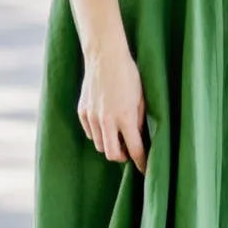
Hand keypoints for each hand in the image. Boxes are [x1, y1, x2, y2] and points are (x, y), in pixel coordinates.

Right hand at [77, 43, 147, 173]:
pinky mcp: (82, 111)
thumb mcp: (142, 99)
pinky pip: (90, 133)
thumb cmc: (129, 75)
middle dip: (122, 157)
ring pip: (100, 145)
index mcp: (125, 118)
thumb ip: (140, 121)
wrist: (105, 57)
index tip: (146, 170)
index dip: (142, 163)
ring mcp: (92, 116)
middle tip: (129, 152)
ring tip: (117, 136)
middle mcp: (107, 120)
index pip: (135, 150)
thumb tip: (139, 139)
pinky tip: (106, 125)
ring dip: (110, 145)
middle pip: (112, 155)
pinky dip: (99, 134)